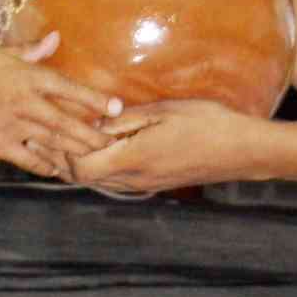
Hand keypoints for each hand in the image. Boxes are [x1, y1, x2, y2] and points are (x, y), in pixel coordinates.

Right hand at [0, 30, 119, 179]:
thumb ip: (27, 50)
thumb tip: (55, 39)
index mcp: (27, 78)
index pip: (70, 89)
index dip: (96, 99)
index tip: (117, 108)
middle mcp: (26, 104)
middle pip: (69, 123)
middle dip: (94, 135)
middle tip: (113, 143)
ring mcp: (15, 129)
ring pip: (55, 143)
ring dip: (77, 151)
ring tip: (96, 157)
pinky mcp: (1, 147)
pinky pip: (31, 160)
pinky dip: (47, 166)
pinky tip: (59, 170)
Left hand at [72, 101, 262, 195]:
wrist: (243, 151)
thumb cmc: (208, 123)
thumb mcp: (164, 111)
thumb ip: (125, 118)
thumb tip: (93, 120)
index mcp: (134, 159)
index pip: (81, 167)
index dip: (62, 151)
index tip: (56, 127)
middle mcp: (134, 179)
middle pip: (84, 178)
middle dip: (64, 157)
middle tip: (53, 132)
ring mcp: (144, 185)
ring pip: (98, 180)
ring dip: (81, 161)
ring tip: (70, 138)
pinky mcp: (153, 184)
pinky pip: (115, 179)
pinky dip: (100, 165)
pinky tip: (101, 146)